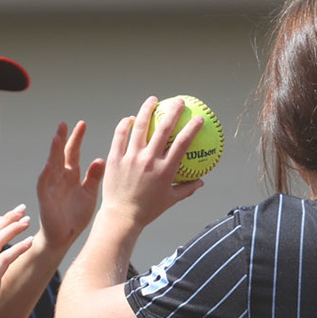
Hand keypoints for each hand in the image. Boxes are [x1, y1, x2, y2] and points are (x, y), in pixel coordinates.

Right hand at [35, 120, 104, 251]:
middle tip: (64, 123)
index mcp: (72, 176)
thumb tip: (101, 159)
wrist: (65, 237)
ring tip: (56, 138)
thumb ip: (94, 178)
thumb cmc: (76, 216)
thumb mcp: (89, 194)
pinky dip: (45, 176)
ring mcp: (51, 188)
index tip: (82, 123)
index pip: (73, 153)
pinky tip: (48, 165)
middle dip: (62, 139)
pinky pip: (43, 186)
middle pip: (60, 155)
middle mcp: (60, 179)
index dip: (76, 139)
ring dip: (53, 153)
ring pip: (51, 166)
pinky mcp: (45, 200)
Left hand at [99, 97, 204, 228]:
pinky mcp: (115, 159)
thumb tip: (201, 181)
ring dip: (147, 109)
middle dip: (173, 111)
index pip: (183, 143)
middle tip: (179, 101)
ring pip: (140, 126)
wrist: (121, 217)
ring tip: (153, 100)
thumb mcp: (170, 200)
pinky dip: (126, 124)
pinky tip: (130, 118)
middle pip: (164, 129)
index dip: (192, 128)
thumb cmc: (148, 210)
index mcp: (165, 170)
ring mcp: (131, 158)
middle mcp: (149, 161)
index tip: (199, 118)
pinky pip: (120, 136)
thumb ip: (187, 189)